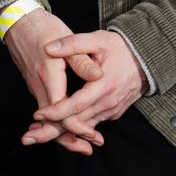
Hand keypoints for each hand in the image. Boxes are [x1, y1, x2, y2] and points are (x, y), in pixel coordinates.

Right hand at [4, 9, 103, 154]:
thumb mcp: (65, 38)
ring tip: (83, 143)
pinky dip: (56, 120)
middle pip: (52, 122)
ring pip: (48, 118)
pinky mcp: (34, 85)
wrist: (18, 21)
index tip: (92, 135)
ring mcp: (35, 87)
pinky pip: (45, 109)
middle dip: (70, 139)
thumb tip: (98, 74)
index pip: (62, 111)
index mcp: (49, 75)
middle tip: (88, 149)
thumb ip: (81, 59)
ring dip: (63, 132)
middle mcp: (39, 86)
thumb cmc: (43, 28)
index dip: (77, 126)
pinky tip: (67, 124)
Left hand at [22, 30, 147, 146]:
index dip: (57, 111)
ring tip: (37, 135)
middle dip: (53, 130)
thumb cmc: (120, 47)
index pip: (77, 104)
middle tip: (29, 136)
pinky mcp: (113, 113)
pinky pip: (91, 124)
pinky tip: (57, 129)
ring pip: (84, 127)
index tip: (38, 114)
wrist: (145, 58)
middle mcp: (109, 102)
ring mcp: (112, 110)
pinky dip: (75, 129)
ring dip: (62, 133)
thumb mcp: (97, 39)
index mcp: (105, 85)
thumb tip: (50, 48)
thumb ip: (73, 43)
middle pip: (78, 123)